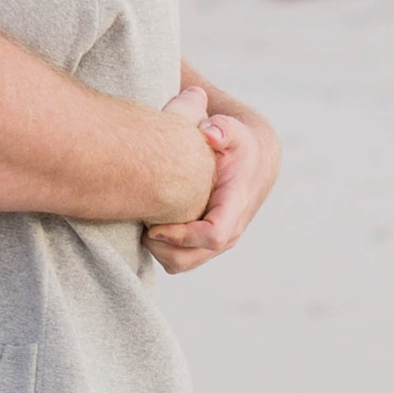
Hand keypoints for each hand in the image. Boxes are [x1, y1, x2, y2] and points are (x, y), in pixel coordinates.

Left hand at [146, 77, 280, 271]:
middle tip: (141, 221)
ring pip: (180, 263)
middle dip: (159, 245)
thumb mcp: (234, 131)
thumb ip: (223, 128)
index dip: (181, 235)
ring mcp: (217, 243)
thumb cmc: (237, 146)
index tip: (154, 224)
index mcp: (235, 206)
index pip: (213, 235)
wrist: (252, 164)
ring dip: (157, 249)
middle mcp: (229, 231)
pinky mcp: (205, 246)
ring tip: (144, 221)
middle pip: (188, 258)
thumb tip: (208, 132)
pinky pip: (178, 260)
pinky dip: (160, 249)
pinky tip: (152, 223)